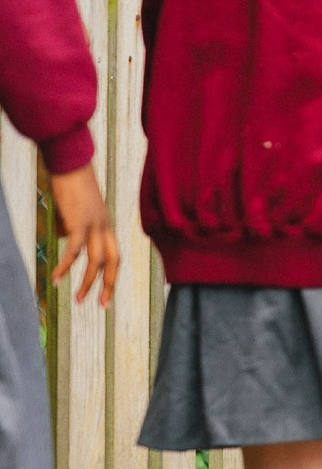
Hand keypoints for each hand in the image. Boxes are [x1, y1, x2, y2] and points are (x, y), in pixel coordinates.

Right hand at [47, 163, 117, 306]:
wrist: (70, 162)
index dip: (113, 275)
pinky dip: (67, 265)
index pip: (116, 255)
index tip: (107, 294)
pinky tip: (57, 278)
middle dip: (109, 286)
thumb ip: (75, 224)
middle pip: (114, 262)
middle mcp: (105, 226)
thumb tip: (65, 235)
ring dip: (87, 282)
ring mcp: (94, 224)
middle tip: (102, 306)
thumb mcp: (77, 208)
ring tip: (77, 299)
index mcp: (107, 225)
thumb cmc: (71, 183)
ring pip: (97, 260)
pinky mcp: (79, 221)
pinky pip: (75, 249)